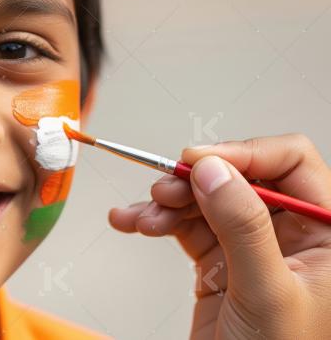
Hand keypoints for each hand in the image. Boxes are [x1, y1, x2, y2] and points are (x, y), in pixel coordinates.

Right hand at [108, 134, 330, 338]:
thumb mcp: (266, 292)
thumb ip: (243, 226)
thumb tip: (216, 170)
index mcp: (327, 233)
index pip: (291, 163)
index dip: (245, 153)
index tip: (199, 162)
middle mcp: (291, 233)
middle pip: (239, 175)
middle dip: (195, 179)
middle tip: (163, 188)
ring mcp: (251, 245)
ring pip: (205, 198)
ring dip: (167, 201)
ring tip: (143, 217)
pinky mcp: (218, 261)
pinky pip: (185, 225)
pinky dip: (156, 220)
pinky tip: (133, 223)